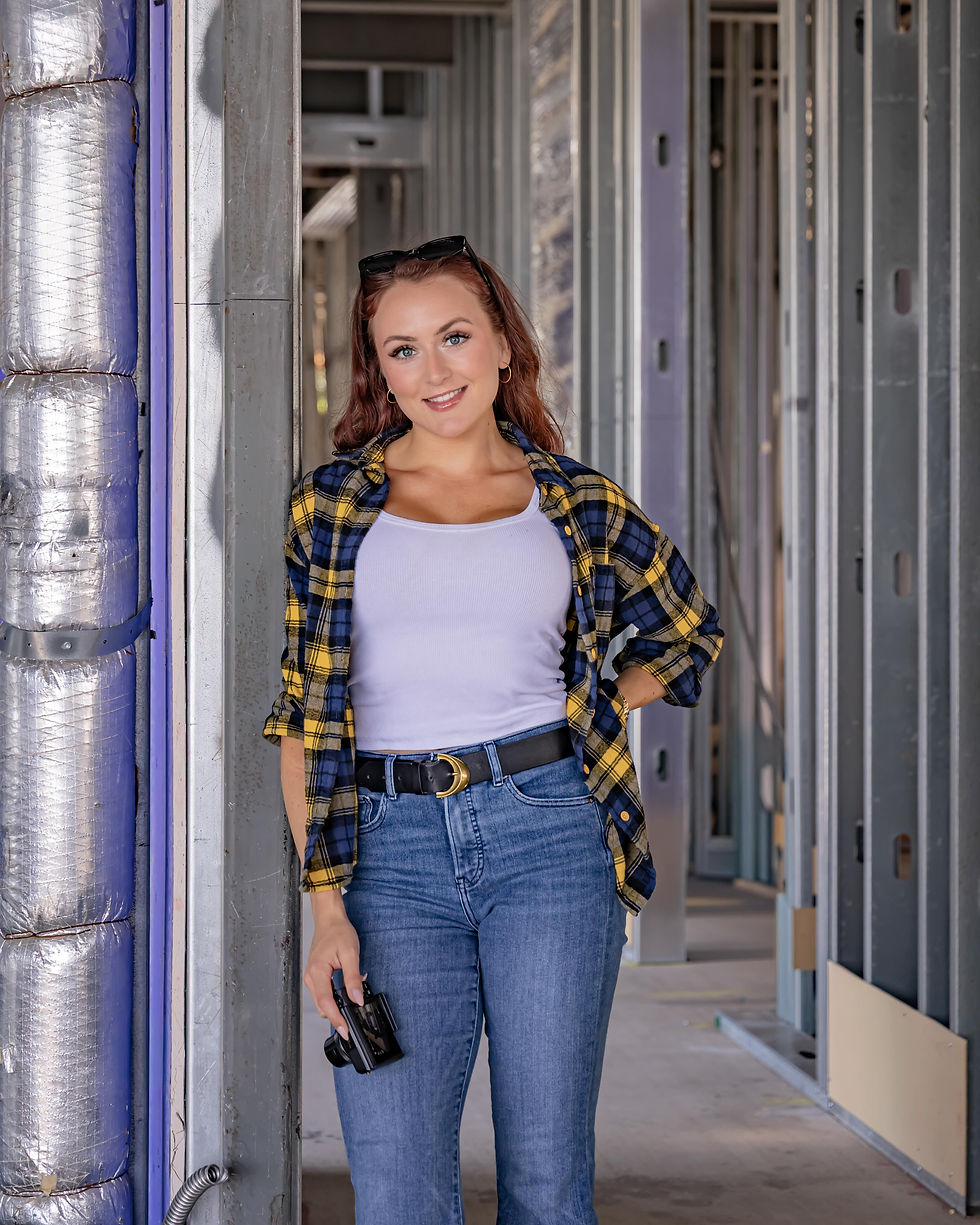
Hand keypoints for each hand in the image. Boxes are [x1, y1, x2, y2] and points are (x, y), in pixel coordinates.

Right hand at [304, 901, 364, 1040]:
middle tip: (351, 1024)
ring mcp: (311, 976)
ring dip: (335, 1006)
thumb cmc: (338, 932)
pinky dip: (333, 997)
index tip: (344, 1030)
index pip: (325, 1003)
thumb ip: (353, 978)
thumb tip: (356, 999)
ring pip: (322, 1001)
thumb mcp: (351, 954)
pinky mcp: (315, 975)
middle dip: (335, 1016)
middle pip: (322, 1006)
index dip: (335, 1019)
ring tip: (351, 1005)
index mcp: (317, 973)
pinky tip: (345, 994)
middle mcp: (311, 977)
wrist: (330, 919)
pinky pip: (323, 992)